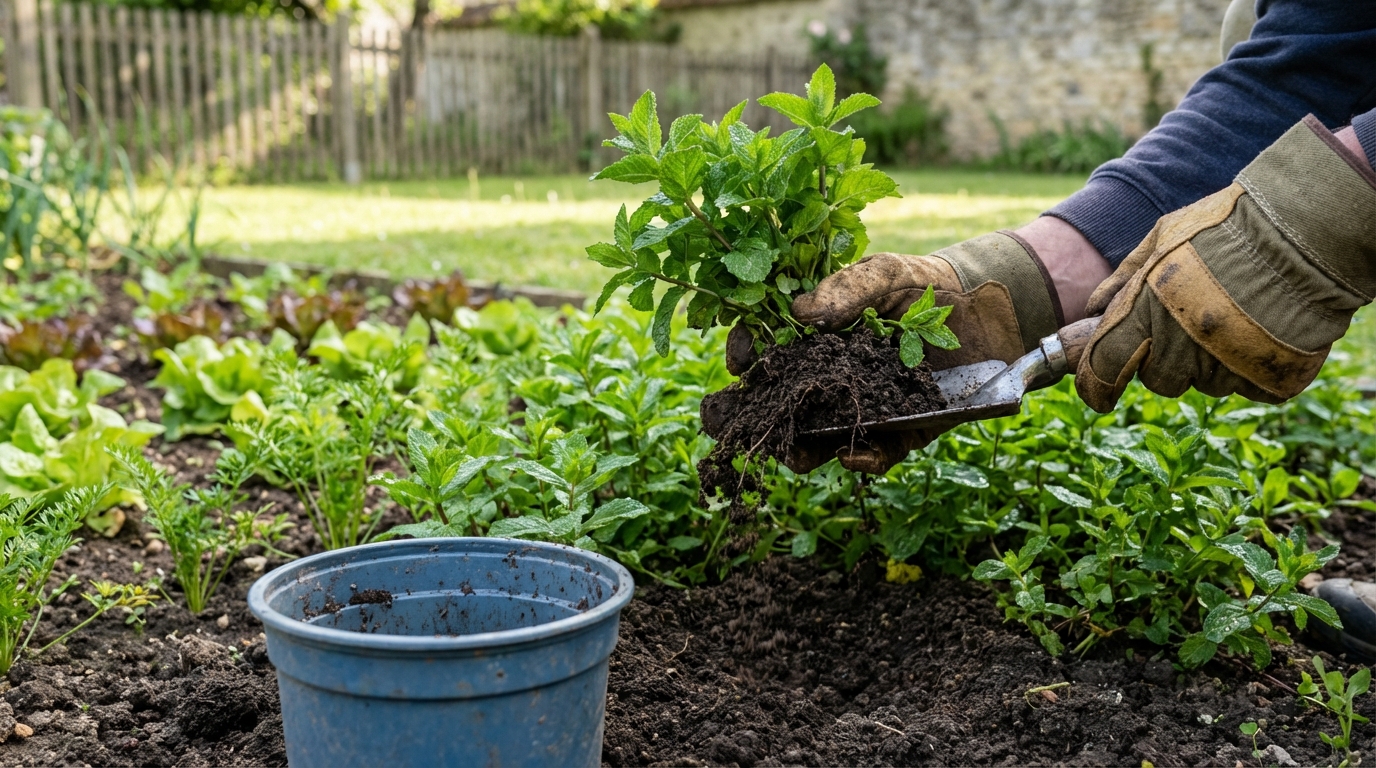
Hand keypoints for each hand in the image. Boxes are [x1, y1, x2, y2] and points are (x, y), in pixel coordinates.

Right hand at [752, 229, 1086, 473]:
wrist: (990, 310)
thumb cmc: (926, 285)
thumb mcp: (884, 274)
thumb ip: (846, 289)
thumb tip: (801, 314)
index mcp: (815, 338)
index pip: (765, 349)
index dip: (745, 355)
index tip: (739, 362)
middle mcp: (830, 379)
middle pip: (779, 404)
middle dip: (750, 416)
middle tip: (733, 424)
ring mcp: (862, 409)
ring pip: (817, 440)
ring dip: (798, 451)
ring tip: (793, 453)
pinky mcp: (899, 434)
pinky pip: (874, 455)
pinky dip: (862, 459)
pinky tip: (853, 454)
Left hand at [1077, 116, 1375, 411]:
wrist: (1304, 229)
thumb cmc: (1226, 227)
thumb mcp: (1162, 236)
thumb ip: (1123, 277)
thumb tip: (1092, 307)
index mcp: (1147, 314)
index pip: (1103, 369)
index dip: (1095, 387)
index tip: (1098, 396)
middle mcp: (1182, 347)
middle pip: (1158, 381)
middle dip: (1164, 360)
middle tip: (1189, 322)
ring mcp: (1227, 367)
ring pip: (1205, 383)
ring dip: (1210, 360)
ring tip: (1234, 314)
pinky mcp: (1269, 379)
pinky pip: (1247, 386)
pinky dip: (1252, 366)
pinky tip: (1262, 329)